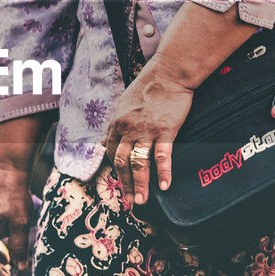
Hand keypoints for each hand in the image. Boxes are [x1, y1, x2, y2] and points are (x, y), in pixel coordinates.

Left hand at [103, 64, 193, 205]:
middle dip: (124, 185)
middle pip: (121, 163)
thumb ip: (117, 125)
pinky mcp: (164, 130)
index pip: (111, 153)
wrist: (168, 73)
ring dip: (139, 185)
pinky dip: (163, 173)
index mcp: (117, 124)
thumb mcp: (124, 105)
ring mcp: (146, 131)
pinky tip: (165, 186)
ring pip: (138, 163)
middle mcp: (128, 129)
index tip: (121, 184)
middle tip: (129, 202)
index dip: (115, 171)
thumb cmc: (148, 87)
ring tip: (141, 201)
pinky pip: (162, 156)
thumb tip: (106, 140)